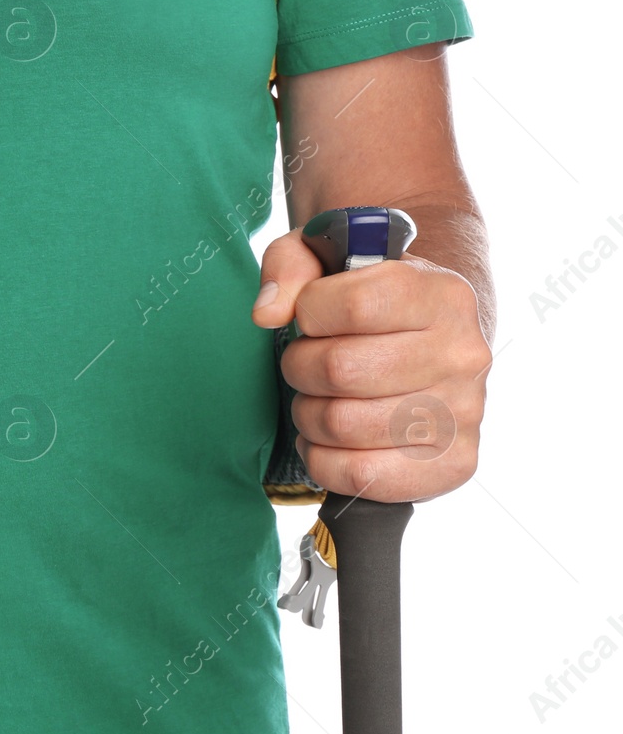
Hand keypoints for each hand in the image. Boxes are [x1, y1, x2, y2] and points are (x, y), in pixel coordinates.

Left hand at [252, 229, 491, 502]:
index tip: (311, 317)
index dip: (310, 312)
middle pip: (340, 369)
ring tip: (318, 400)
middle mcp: (464, 353)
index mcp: (441, 294)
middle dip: (300, 367)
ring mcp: (465, 413)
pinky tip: (328, 441)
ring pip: (343, 424)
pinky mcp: (455, 464)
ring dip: (308, 415)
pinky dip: (324, 461)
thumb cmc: (370, 303)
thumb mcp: (329, 258)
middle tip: (305, 365)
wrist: (432, 347)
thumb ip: (290, 265)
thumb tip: (268, 314)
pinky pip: (361, 475)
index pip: (353, 304)